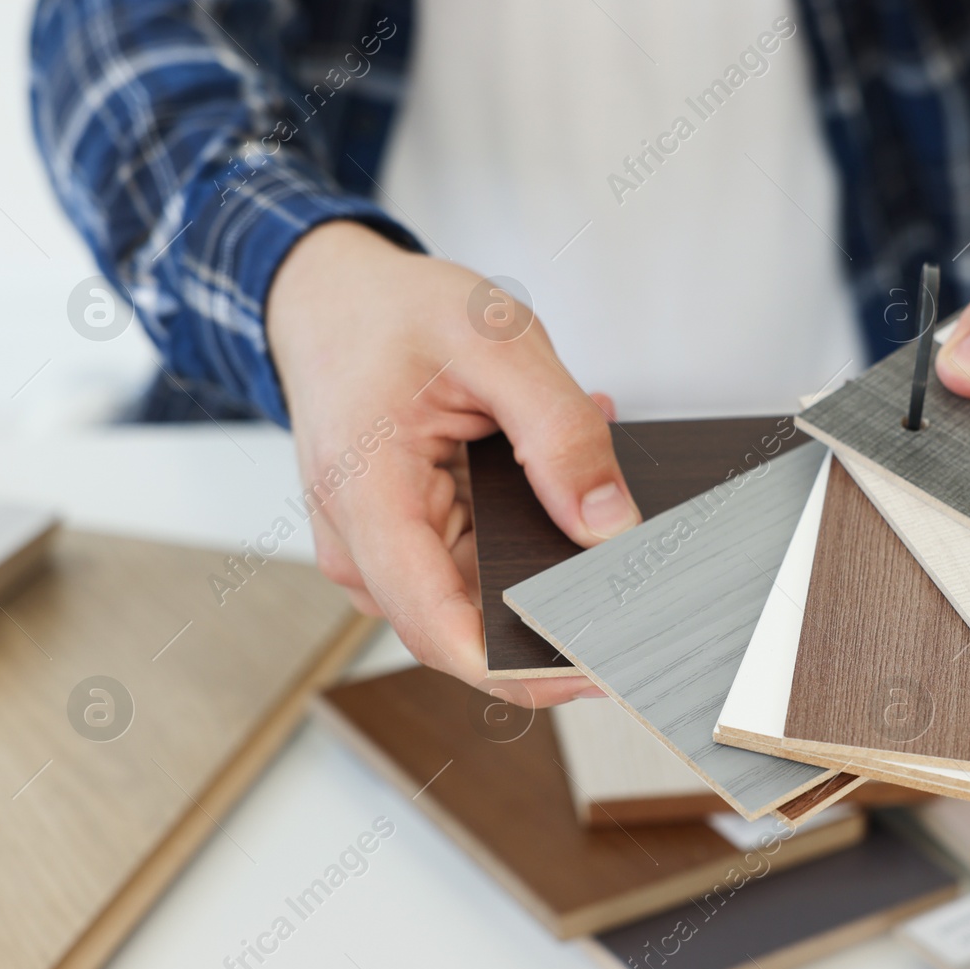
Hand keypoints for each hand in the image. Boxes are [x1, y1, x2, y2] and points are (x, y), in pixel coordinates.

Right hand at [267, 221, 641, 705]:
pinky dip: (525, 543)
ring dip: (546, 566)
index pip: (440, 629)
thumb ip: (560, 433)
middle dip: (555, 610)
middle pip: (467, 629)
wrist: (331, 298)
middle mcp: (360, 546)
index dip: (522, 670)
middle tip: (638, 579)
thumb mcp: (497, 343)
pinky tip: (557, 487)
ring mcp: (379, 555)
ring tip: (593, 498)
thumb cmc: (390, 314)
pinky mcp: (403, 549)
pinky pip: (475, 574)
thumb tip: (610, 527)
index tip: (597, 669)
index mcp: (364, 496)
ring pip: (479, 605)